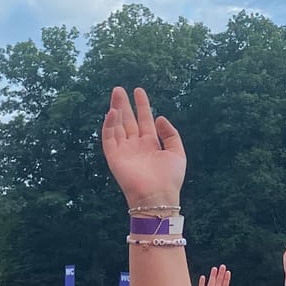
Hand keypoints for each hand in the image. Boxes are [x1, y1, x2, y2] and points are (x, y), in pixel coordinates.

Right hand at [100, 87, 184, 207]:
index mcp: (150, 144)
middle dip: (124, 104)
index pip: (144, 120)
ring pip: (117, 126)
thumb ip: (170, 134)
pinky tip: (112, 112)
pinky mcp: (114, 157)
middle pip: (128, 120)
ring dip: (115, 110)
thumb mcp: (177, 153)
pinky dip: (109, 125)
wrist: (158, 196)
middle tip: (119, 89)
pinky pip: (109, 138)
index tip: (138, 90)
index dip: (142, 105)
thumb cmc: (170, 178)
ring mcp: (124, 151)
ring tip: (115, 93)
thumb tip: (159, 118)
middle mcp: (135, 146)